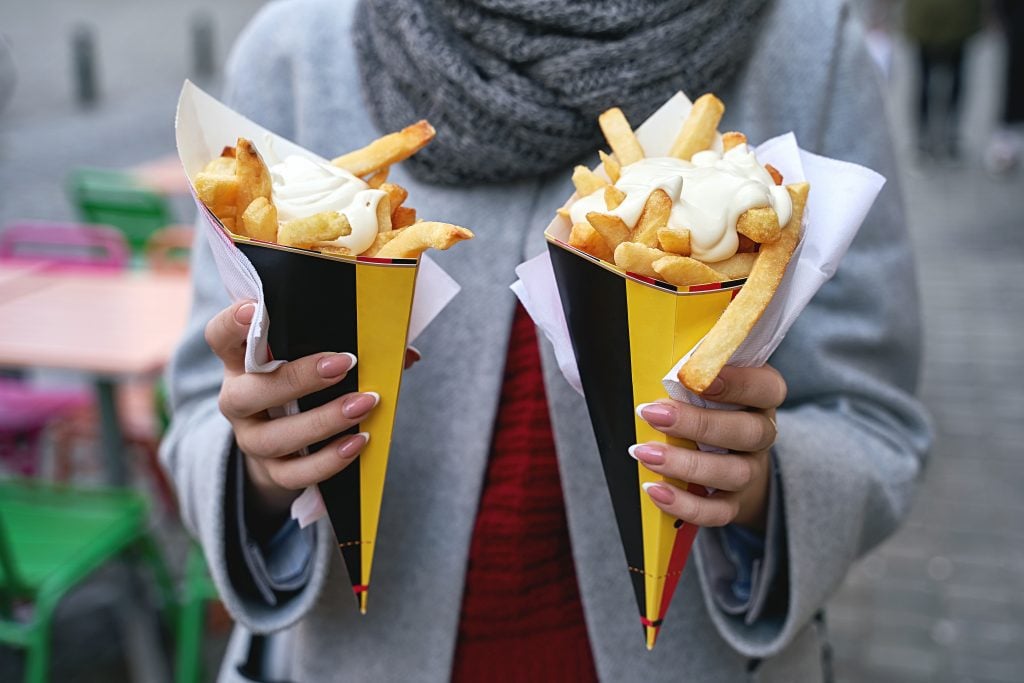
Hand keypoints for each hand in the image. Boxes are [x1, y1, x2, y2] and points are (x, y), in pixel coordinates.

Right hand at [205, 300, 383, 517]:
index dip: (231, 323)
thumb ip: (352, 347)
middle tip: (343, 364)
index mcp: (241, 361)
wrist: (286, 448)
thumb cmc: (305, 387)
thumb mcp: (316, 361)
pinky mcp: (271, 472)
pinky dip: (328, 460)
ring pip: (274, 437)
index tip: (253, 310)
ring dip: (323, 420)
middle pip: (248, 392)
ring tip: (364, 404)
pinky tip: (358, 443)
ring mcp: (251, 438)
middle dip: (297, 378)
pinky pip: (294, 473)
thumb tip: (406, 353)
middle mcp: (237, 400)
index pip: (221, 337)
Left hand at [632, 365, 785, 531]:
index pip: (767, 387)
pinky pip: (718, 511)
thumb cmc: (708, 405)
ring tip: (643, 452)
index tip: (697, 379)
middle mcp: (762, 433)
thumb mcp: (703, 379)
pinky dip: (686, 504)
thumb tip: (632, 351)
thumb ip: (685, 363)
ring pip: (733, 472)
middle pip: (748, 431)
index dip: (738, 383)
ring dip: (685, 464)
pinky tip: (654, 490)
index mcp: (760, 396)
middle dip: (698, 423)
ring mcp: (751, 470)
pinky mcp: (735, 503)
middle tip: (651, 413)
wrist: (731, 458)